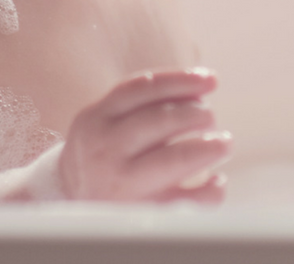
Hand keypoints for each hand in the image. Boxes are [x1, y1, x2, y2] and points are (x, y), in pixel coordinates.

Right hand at [58, 69, 231, 202]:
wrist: (69, 201)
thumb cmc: (106, 152)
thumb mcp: (108, 120)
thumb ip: (146, 102)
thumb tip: (201, 87)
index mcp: (96, 118)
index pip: (141, 88)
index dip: (180, 79)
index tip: (211, 80)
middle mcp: (105, 149)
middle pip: (160, 121)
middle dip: (196, 114)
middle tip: (210, 117)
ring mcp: (121, 184)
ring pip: (174, 159)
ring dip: (209, 147)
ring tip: (225, 143)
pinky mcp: (139, 214)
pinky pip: (185, 201)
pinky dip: (210, 189)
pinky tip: (216, 181)